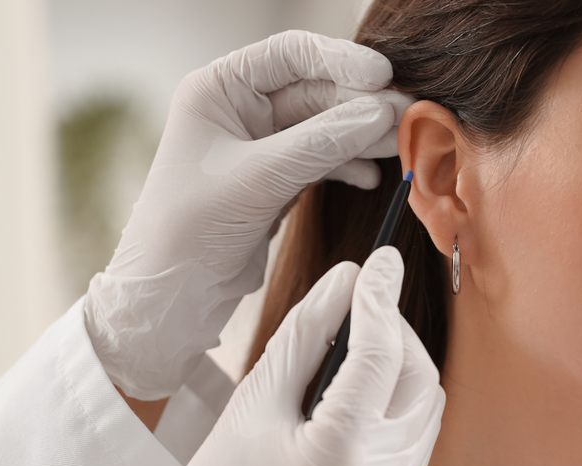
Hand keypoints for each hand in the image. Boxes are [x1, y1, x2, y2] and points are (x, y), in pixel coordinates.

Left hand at [84, 30, 413, 399]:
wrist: (173, 294)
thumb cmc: (189, 229)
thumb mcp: (259, 178)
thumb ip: (323, 142)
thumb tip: (382, 114)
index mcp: (219, 89)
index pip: (291, 55)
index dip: (341, 60)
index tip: (384, 77)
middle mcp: (240, 109)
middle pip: (317, 90)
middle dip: (363, 103)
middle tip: (408, 116)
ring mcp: (261, 145)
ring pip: (327, 126)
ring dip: (364, 135)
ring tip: (401, 145)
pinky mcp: (277, 179)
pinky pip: (325, 159)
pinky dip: (351, 165)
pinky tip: (371, 178)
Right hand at [126, 249, 443, 465]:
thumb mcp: (253, 400)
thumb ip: (306, 333)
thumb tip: (347, 278)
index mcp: (337, 457)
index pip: (379, 356)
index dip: (380, 298)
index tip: (382, 259)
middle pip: (418, 376)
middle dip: (396, 329)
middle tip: (361, 304)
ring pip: (428, 402)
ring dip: (402, 362)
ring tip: (359, 343)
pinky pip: (420, 432)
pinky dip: (400, 397)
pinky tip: (364, 385)